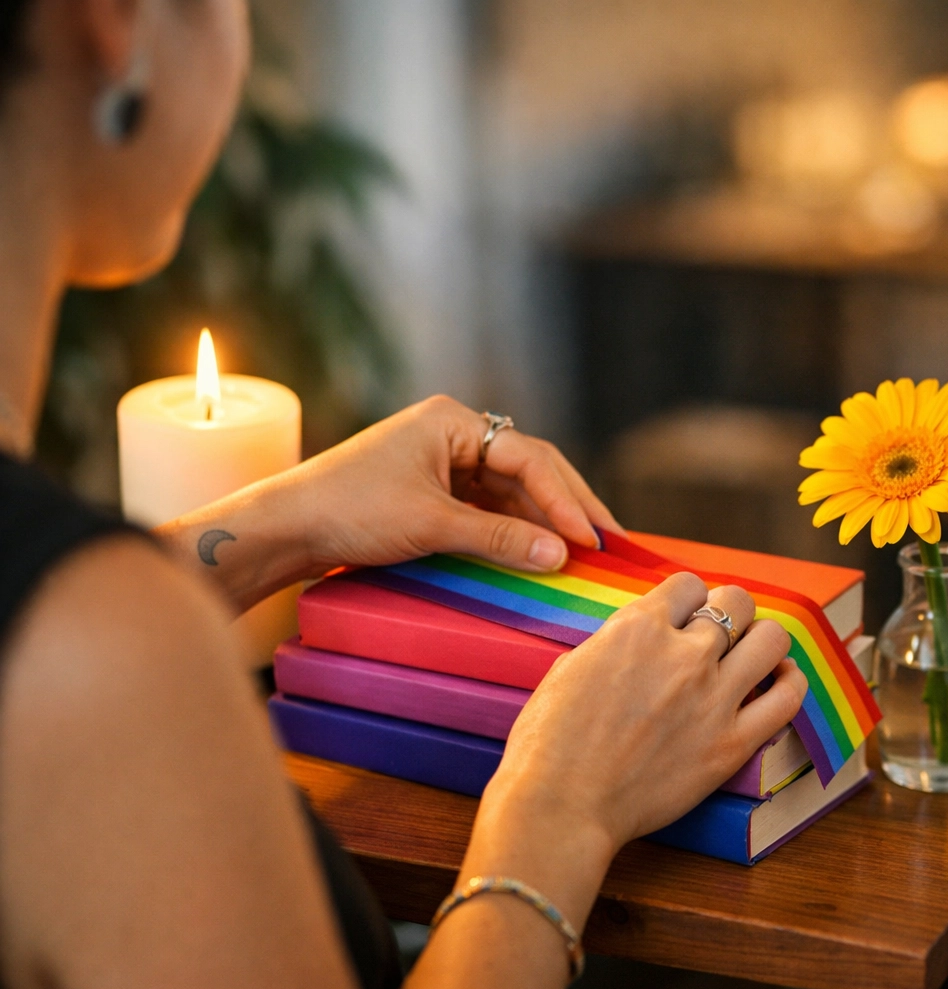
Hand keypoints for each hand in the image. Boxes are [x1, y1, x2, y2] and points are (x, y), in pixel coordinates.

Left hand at [289, 395, 621, 574]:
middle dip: (564, 506)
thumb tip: (561, 555)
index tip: (592, 540)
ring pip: (507, 492)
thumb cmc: (351, 511)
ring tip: (578, 553)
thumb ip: (499, 539)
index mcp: (452, 421)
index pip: (528, 458)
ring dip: (539, 522)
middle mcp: (452, 434)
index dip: (565, 500)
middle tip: (608, 541)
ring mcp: (442, 463)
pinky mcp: (431, 491)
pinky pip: (484, 508)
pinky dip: (510, 531)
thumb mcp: (431, 525)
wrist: (286, 528)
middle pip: (525, 470)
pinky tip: (535, 552)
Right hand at [484, 574, 807, 855]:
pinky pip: (787, 699)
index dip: (687, 599)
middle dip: (728, 610)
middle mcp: (683, 653)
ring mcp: (713, 697)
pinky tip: (777, 682)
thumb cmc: (549, 740)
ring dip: (761, 640)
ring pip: (771, 639)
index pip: (688, 584)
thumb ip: (614, 645)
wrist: (561, 802)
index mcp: (638, 628)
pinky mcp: (732, 744)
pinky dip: (788, 683)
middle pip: (736, 601)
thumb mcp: (571, 666)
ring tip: (749, 654)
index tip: (682, 616)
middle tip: (718, 632)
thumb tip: (635, 643)